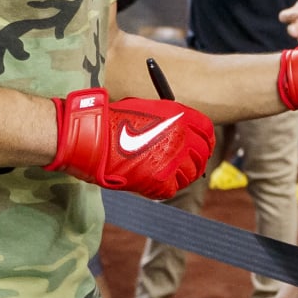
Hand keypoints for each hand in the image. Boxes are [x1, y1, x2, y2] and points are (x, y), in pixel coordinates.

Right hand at [47, 88, 217, 198]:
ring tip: (166, 175)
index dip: (205, 142)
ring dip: (180, 176)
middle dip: (195, 162)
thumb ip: (169, 119)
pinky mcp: (159, 180)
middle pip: (201, 155)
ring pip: (189, 175)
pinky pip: (171, 189)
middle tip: (186, 167)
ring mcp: (171, 159)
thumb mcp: (147, 108)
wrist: (91, 136)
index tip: (201, 148)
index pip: (206, 131)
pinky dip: (163, 188)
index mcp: (179, 116)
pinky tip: (151, 182)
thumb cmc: (112, 121)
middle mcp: (180, 137)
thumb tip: (183, 132)